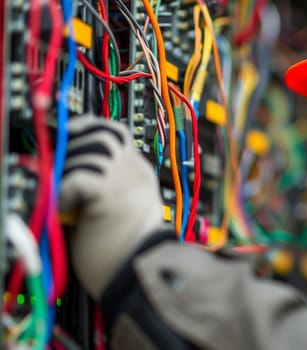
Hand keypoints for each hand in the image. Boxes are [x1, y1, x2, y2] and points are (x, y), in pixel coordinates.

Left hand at [59, 115, 164, 299]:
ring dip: (69, 169)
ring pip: (90, 150)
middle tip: (60, 159)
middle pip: (106, 134)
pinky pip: (77, 176)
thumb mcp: (120, 211)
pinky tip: (67, 210)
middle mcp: (136, 174)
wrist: (140, 275)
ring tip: (66, 196)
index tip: (72, 133)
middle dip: (77, 140)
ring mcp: (126, 181)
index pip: (118, 135)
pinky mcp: (109, 195)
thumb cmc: (127, 254)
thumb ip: (105, 190)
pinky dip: (65, 191)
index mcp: (141, 177)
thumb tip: (71, 176)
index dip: (91, 128)